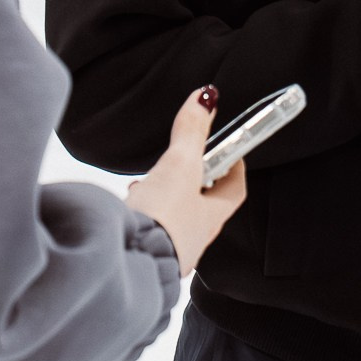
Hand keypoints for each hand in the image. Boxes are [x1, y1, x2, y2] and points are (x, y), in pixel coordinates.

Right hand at [124, 87, 245, 275]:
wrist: (124, 262)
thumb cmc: (160, 221)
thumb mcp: (180, 166)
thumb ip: (191, 132)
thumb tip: (206, 98)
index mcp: (212, 217)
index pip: (235, 189)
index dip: (233, 167)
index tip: (228, 149)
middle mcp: (195, 238)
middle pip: (204, 203)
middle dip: (193, 181)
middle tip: (183, 161)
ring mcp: (169, 249)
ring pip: (175, 217)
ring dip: (166, 197)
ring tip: (150, 182)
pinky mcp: (143, 255)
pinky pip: (151, 229)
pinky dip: (145, 214)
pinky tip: (131, 207)